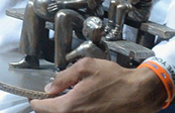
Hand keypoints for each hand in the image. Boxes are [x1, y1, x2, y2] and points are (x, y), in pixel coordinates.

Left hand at [29, 59, 168, 112]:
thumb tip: (50, 87)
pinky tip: (82, 104)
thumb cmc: (116, 79)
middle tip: (50, 98)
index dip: (36, 101)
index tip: (34, 97)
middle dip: (48, 108)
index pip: (42, 108)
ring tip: (66, 100)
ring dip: (62, 110)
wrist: (140, 93)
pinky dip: (75, 112)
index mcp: (70, 105)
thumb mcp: (86, 67)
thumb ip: (64, 77)